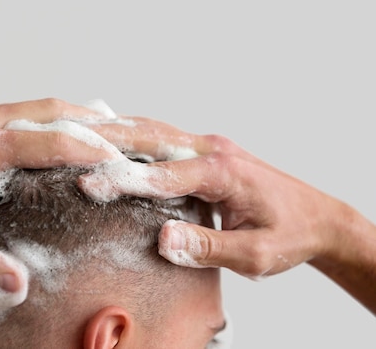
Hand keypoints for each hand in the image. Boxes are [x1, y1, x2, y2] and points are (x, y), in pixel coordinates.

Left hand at [0, 98, 114, 294]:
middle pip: (54, 110)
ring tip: (108, 128)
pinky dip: (52, 115)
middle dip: (95, 122)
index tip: (123, 158)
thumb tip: (20, 285)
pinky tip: (59, 128)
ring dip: (76, 114)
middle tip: (131, 135)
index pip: (50, 139)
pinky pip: (23, 108)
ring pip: (39, 104)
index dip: (91, 147)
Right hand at [81, 120, 375, 313]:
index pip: (163, 174)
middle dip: (108, 140)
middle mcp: (212, 149)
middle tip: (68, 139)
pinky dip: (132, 134)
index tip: (89, 184)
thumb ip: (209, 248)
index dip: (124, 180)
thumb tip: (163, 241)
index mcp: (223, 171)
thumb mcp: (256, 255)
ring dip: (117, 130)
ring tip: (79, 131)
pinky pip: (161, 136)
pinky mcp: (203, 150)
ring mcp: (207, 145)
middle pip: (151, 138)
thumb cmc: (289, 234)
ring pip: (153, 130)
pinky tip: (110, 133)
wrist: (318, 217)